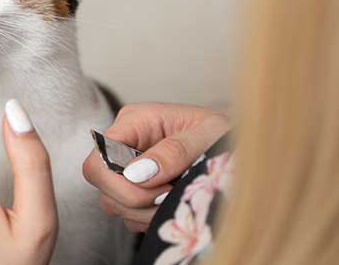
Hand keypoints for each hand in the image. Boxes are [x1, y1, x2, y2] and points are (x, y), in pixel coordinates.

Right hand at [82, 102, 229, 231]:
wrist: (240, 145)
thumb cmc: (225, 132)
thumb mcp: (209, 133)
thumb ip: (175, 150)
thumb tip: (137, 173)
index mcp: (135, 121)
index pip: (98, 159)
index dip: (121, 183)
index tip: (162, 187)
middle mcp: (125, 144)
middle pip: (103, 187)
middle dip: (138, 201)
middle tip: (174, 194)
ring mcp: (128, 169)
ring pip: (114, 205)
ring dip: (146, 212)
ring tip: (178, 198)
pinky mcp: (137, 190)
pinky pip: (129, 216)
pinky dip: (150, 218)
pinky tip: (173, 205)